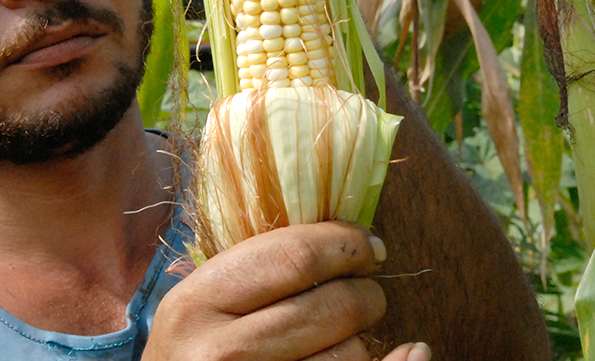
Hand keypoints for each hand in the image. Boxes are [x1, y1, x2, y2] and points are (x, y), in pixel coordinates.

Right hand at [144, 221, 427, 359]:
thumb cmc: (194, 354)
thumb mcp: (204, 306)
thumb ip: (259, 270)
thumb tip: (366, 247)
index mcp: (197, 303)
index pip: (295, 256)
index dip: (346, 245)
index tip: (368, 247)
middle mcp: (219, 352)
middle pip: (332, 306)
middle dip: (366, 294)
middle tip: (368, 294)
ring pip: (349, 354)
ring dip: (362, 340)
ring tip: (345, 336)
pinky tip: (400, 356)